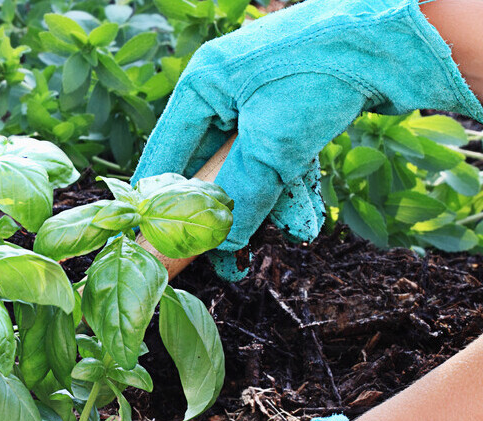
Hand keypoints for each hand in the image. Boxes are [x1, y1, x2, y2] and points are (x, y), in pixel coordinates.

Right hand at [133, 0, 482, 279]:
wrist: (392, 35)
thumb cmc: (320, 72)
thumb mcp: (274, 142)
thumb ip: (242, 194)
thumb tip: (221, 243)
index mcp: (200, 86)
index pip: (164, 155)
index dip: (160, 201)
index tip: (160, 242)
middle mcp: (222, 93)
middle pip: (206, 166)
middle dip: (220, 210)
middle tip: (223, 253)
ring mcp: (257, 101)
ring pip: (245, 168)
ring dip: (263, 203)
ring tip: (282, 233)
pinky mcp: (288, 111)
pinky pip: (274, 160)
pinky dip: (287, 187)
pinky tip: (301, 215)